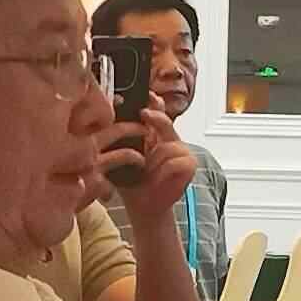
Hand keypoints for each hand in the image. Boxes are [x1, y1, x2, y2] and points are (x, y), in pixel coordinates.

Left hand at [100, 101, 199, 215]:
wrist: (143, 205)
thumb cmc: (131, 181)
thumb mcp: (122, 157)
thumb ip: (122, 139)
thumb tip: (111, 119)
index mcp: (155, 134)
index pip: (158, 111)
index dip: (154, 102)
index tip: (146, 95)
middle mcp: (170, 139)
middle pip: (165, 121)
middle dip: (154, 118)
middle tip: (144, 114)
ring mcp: (183, 151)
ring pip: (166, 147)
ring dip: (152, 163)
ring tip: (146, 174)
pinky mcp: (190, 164)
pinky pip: (174, 162)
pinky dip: (161, 173)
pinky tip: (157, 181)